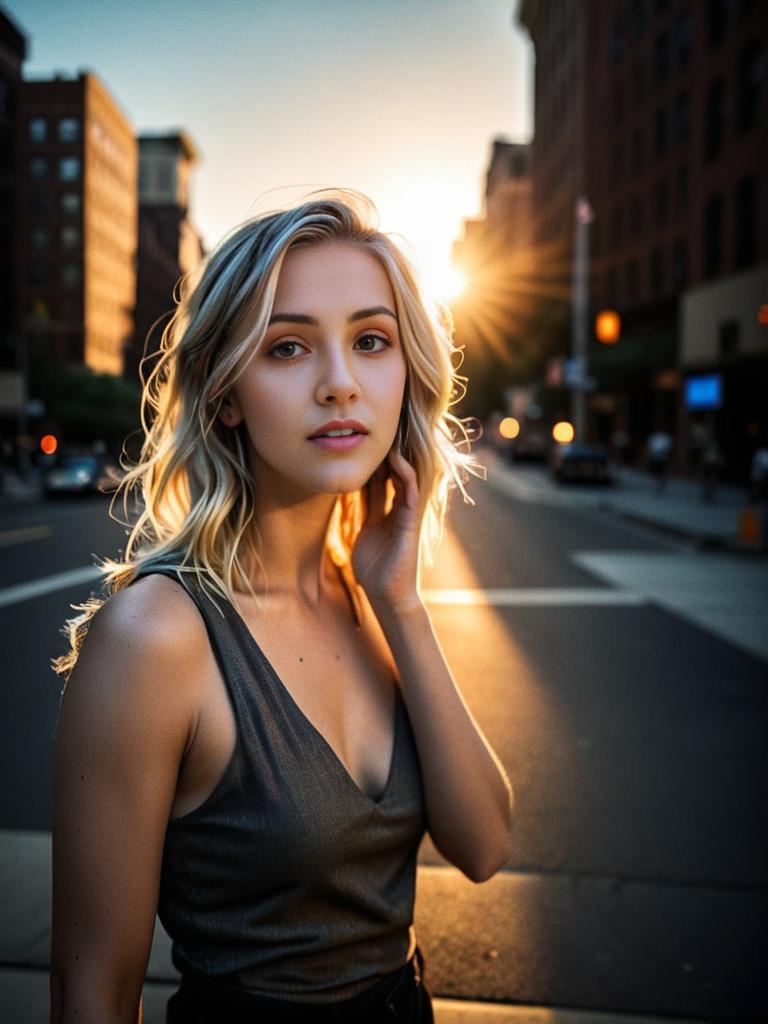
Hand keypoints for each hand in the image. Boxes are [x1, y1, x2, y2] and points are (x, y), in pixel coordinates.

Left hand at [351, 448, 422, 615]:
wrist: (387, 596)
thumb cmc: (374, 570)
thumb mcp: (362, 534)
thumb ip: (361, 515)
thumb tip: (346, 497)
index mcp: (384, 514)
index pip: (377, 482)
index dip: (370, 464)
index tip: (359, 444)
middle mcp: (397, 511)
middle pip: (390, 476)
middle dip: (383, 456)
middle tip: (375, 432)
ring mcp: (406, 516)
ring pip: (403, 479)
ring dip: (397, 459)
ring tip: (388, 437)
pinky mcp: (411, 523)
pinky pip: (411, 494)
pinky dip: (406, 476)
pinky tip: (398, 461)